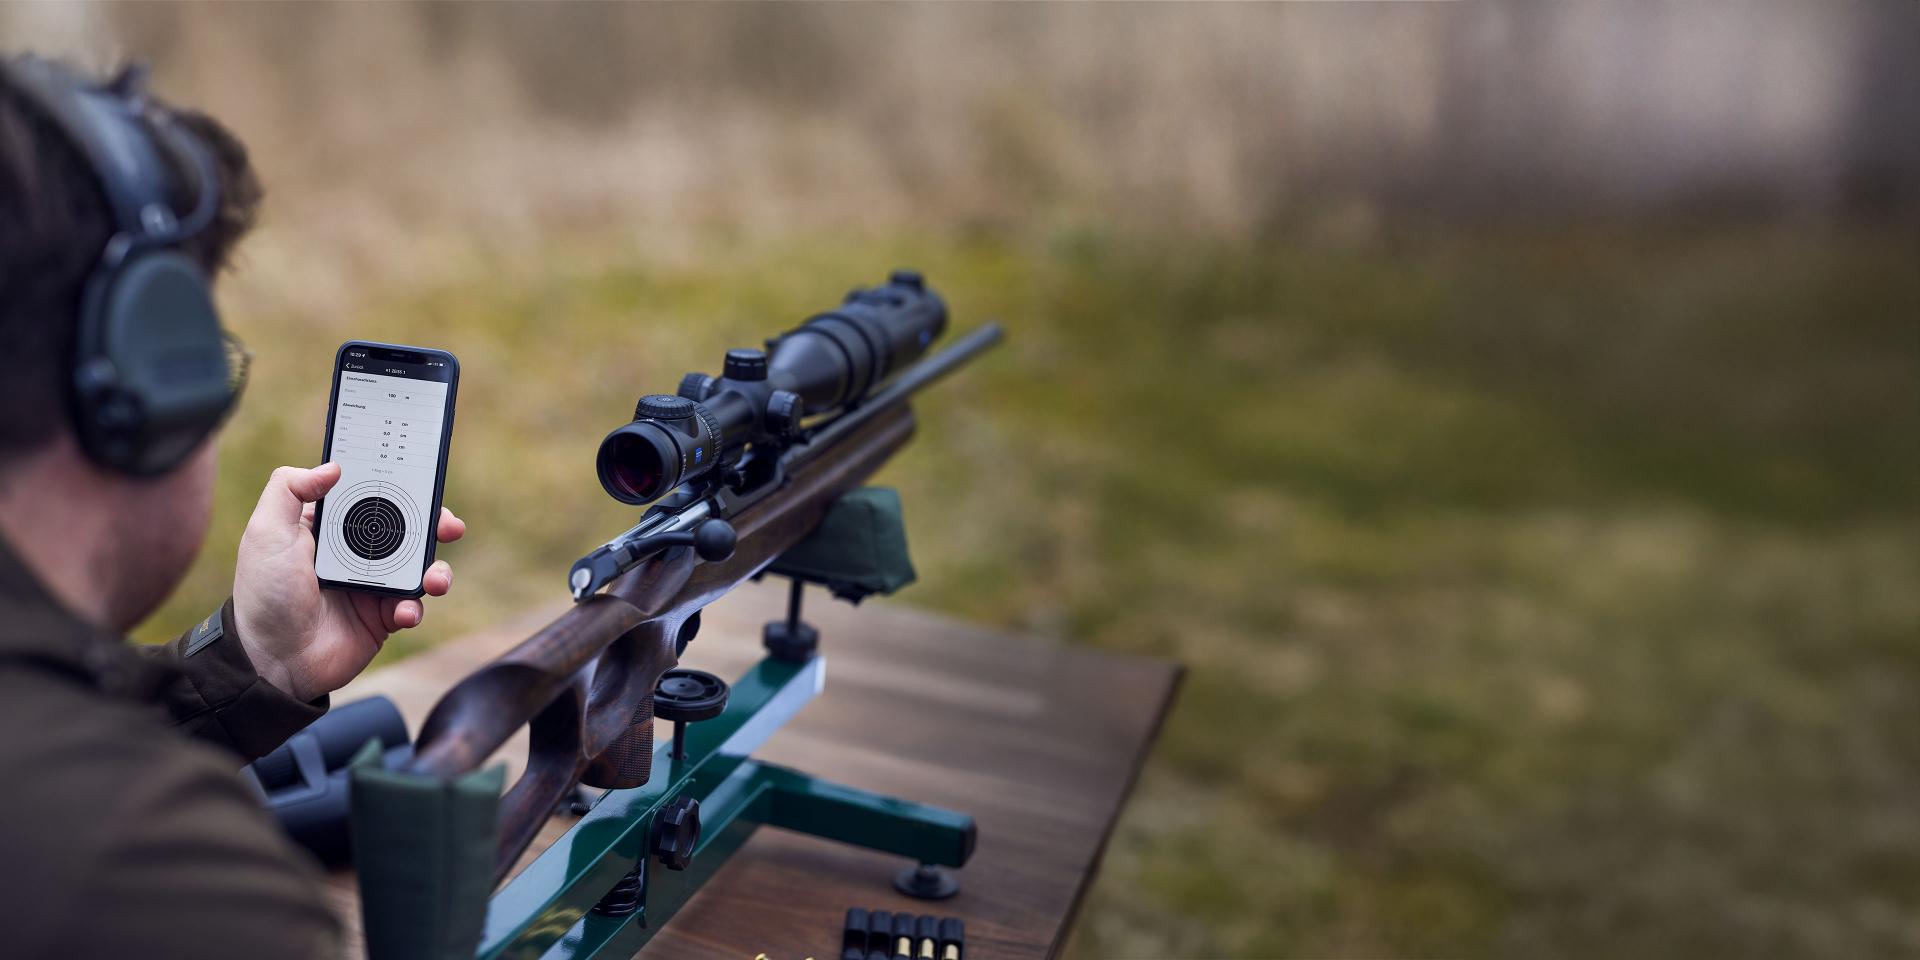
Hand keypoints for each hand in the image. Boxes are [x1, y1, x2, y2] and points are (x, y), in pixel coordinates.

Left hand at [231, 463, 465, 701]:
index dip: (399, 488)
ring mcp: (371, 585)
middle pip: (406, 529)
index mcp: (329, 527)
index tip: (423, 483)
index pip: (371, 497)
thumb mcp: (266, 533)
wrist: (274, 661)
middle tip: (449, 527)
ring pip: (418, 567)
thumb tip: (333, 466)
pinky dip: (415, 608)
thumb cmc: (265, 595)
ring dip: (436, 570)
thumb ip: (289, 489)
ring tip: (434, 581)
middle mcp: (353, 553)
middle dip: (434, 526)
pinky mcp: (381, 617)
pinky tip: (402, 614)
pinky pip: (412, 605)